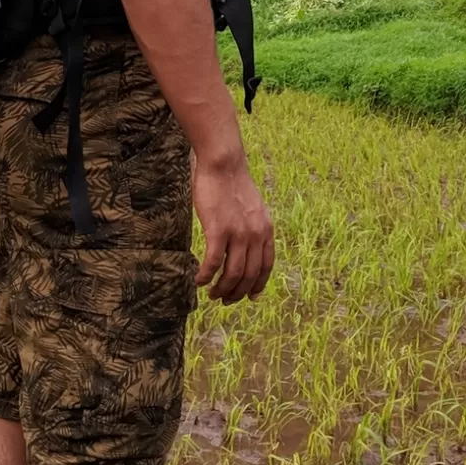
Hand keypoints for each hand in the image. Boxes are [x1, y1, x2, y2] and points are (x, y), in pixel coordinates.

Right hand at [192, 150, 273, 303]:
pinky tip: (199, 280)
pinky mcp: (218, 230)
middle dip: (237, 293)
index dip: (258, 285)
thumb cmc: (233, 183)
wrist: (223, 164)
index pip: (266, 266)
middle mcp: (256, 235)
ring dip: (222, 289)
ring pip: (232, 274)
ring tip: (212, 294)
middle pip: (249, 275)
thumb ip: (254, 227)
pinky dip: (206, 276)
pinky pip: (213, 263)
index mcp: (266, 229)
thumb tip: (249, 245)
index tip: (249, 296)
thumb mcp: (253, 207)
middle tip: (225, 300)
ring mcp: (238, 233)